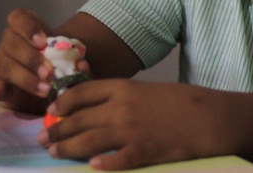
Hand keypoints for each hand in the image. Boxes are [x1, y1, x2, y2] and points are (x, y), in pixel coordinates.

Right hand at [0, 9, 87, 112]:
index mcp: (24, 27)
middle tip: (49, 73)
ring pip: (4, 65)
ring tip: (44, 89)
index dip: (29, 28)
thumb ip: (76, 58)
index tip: (43, 42)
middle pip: (12, 44)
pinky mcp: (1, 85)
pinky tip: (2, 91)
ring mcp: (2, 63)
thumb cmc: (62, 59)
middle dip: (31, 59)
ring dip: (24, 78)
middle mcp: (10, 42)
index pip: (19, 18)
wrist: (55, 78)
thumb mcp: (70, 55)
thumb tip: (81, 65)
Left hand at [39, 80, 235, 169]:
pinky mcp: (143, 152)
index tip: (51, 110)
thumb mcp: (149, 91)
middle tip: (42, 138)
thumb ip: (123, 98)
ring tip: (53, 153)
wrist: (210, 117)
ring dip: (66, 148)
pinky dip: (99, 164)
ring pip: (87, 141)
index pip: (82, 92)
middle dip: (56, 129)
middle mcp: (121, 108)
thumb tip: (97, 110)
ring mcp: (131, 131)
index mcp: (124, 88)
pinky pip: (114, 161)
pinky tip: (90, 167)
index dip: (62, 102)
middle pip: (78, 119)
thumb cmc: (182, 102)